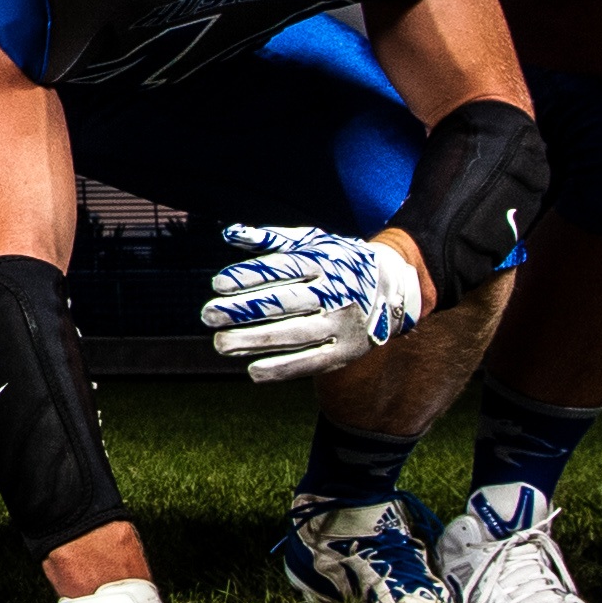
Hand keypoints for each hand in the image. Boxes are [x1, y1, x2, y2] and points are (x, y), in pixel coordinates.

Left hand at [197, 223, 426, 383]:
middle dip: (242, 310)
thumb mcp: (312, 242)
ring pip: (294, 335)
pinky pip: (311, 362)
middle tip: (208, 316)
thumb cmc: (339, 263)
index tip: (216, 284)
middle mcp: (334, 293)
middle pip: (283, 303)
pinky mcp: (346, 352)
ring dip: (254, 341)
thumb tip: (230, 233)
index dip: (248, 277)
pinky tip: (252, 370)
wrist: (393, 288)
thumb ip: (271, 239)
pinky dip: (282, 368)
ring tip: (221, 344)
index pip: (281, 269)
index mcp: (323, 262)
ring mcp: (341, 324)